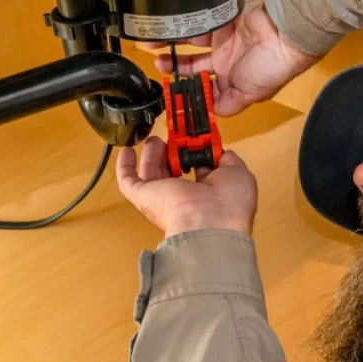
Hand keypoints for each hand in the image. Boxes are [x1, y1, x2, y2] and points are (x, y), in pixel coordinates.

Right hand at [116, 136, 257, 236]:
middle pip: (173, 171)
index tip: (196, 138)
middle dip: (173, 152)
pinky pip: (128, 181)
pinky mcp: (144, 197)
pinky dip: (124, 166)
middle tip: (173, 136)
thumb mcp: (238, 173)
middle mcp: (184, 197)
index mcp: (208, 194)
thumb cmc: (228, 203)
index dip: (197, 153)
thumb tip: (221, 153)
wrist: (208, 224)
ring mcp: (163, 197)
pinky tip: (126, 151)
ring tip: (153, 139)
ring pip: (152, 172)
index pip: (199, 171)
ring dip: (152, 154)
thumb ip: (229, 160)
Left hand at [154, 0, 319, 115]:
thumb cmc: (268, 69)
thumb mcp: (248, 96)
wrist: (284, 35)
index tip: (169, 91)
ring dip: (174, 46)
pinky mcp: (221, 20)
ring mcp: (223, 40)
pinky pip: (198, 24)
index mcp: (232, 81)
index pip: (203, 88)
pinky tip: (170, 30)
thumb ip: (227, 106)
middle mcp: (226, 62)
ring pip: (192, 45)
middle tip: (158, 65)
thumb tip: (209, 115)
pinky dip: (184, 27)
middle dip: (174, 68)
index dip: (186, 90)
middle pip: (193, 66)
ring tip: (153, 46)